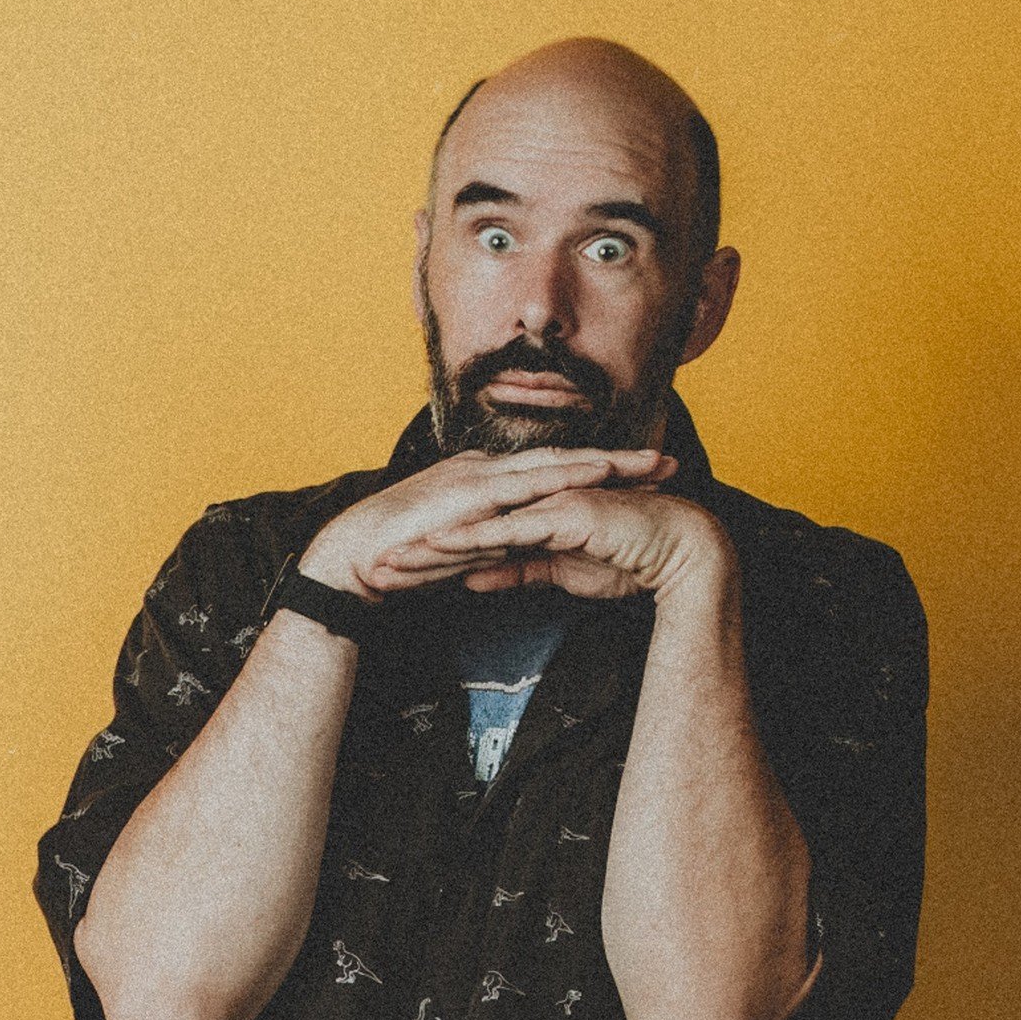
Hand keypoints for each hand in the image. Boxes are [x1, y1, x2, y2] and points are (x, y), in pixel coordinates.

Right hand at [299, 446, 675, 600]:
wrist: (354, 557)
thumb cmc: (401, 556)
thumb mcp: (461, 549)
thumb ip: (492, 546)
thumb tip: (523, 556)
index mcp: (487, 484)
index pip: (552, 478)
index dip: (597, 478)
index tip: (640, 482)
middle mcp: (489, 472)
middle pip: (566, 462)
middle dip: (618, 463)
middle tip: (666, 462)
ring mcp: (482, 477)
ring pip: (557, 464)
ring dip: (605, 463)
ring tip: (649, 464)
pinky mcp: (474, 491)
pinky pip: (531, 481)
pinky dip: (568, 474)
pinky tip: (600, 474)